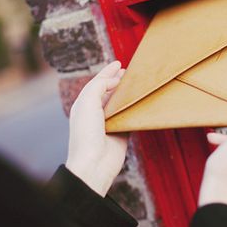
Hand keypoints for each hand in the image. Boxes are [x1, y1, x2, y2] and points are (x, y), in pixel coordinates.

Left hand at [66, 61, 127, 196]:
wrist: (93, 164)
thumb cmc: (86, 134)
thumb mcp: (87, 103)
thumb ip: (99, 86)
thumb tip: (115, 80)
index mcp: (84, 104)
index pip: (97, 83)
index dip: (107, 72)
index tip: (118, 62)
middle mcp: (96, 113)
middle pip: (109, 91)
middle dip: (118, 80)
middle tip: (130, 71)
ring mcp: (109, 123)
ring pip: (120, 103)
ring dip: (128, 93)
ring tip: (138, 82)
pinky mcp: (122, 133)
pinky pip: (130, 117)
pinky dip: (135, 108)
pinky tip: (142, 101)